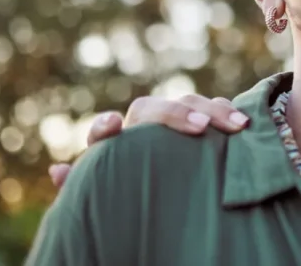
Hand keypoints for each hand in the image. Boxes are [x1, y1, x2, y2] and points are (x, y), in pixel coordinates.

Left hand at [47, 94, 249, 187]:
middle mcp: (144, 128)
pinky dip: (229, 111)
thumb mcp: (108, 197)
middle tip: (201, 128)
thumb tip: (55, 170)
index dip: (106, 127)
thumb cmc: (132, 198)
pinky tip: (245, 124)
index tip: (114, 126)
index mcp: (115, 146)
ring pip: (190, 103)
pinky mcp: (202, 123)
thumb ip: (85, 184)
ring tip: (237, 127)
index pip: (104, 132)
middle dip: (178, 115)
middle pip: (154, 109)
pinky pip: (215, 108)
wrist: (161, 196)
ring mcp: (175, 122)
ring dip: (214, 110)